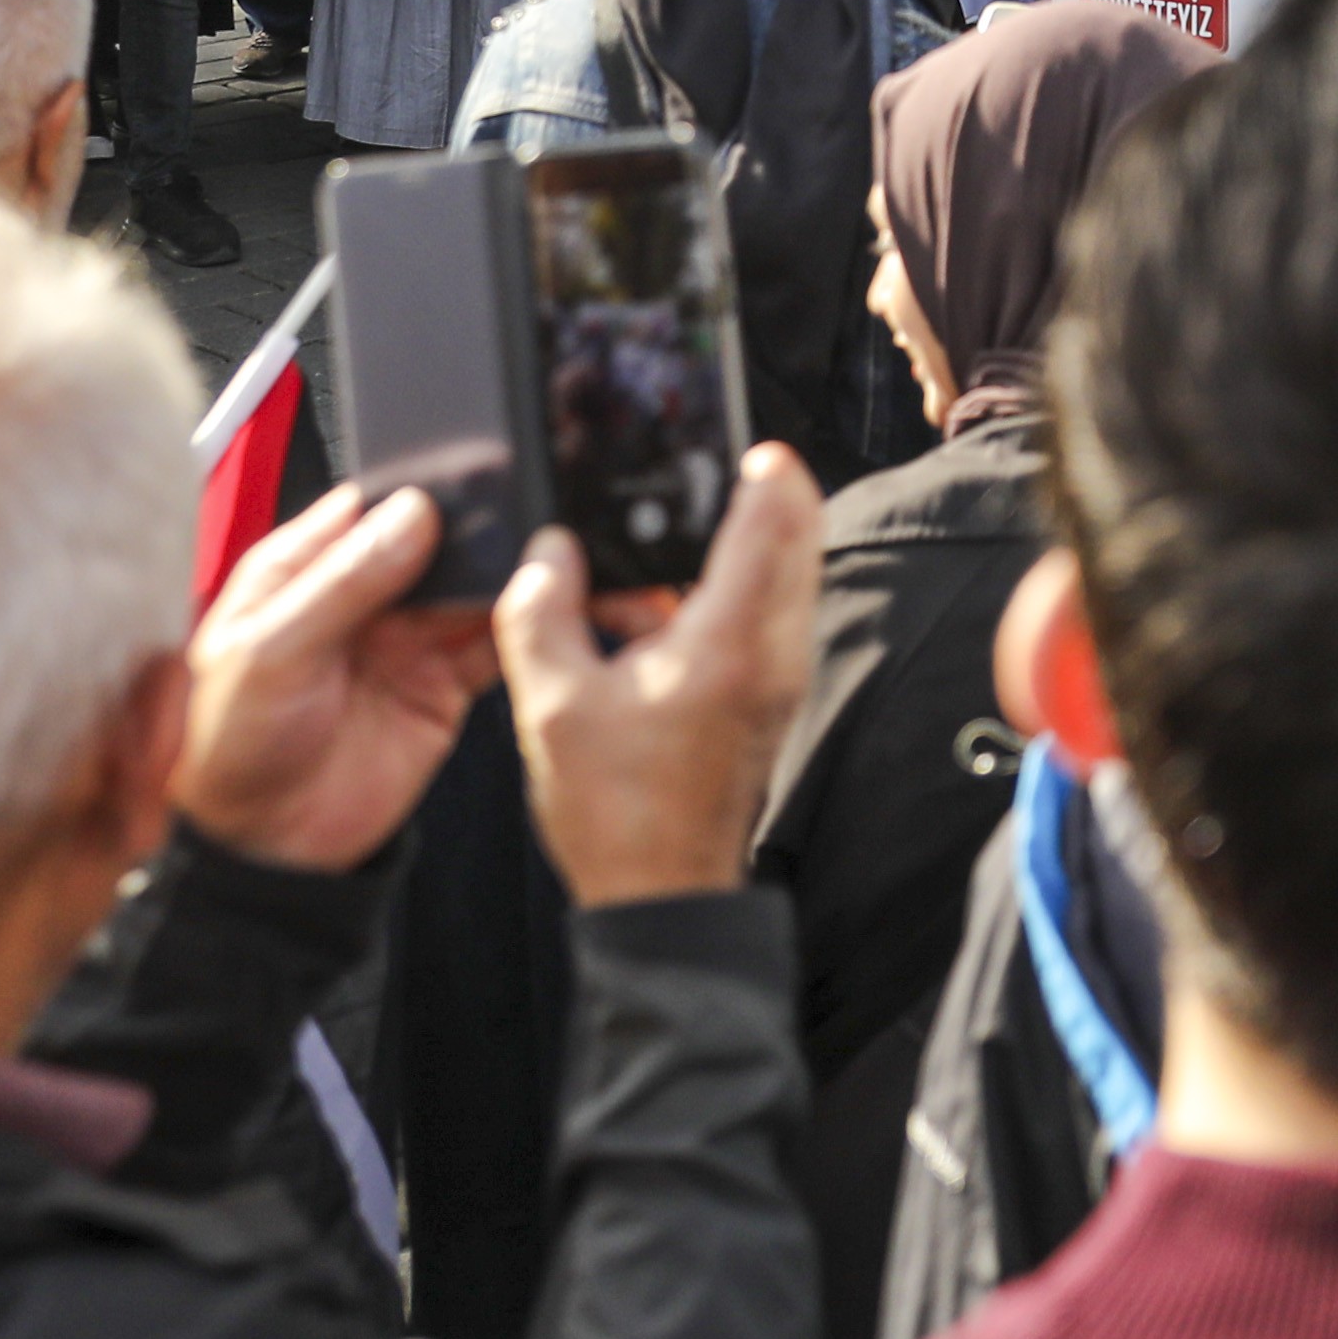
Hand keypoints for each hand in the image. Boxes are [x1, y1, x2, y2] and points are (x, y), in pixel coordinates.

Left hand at [177, 484, 508, 874]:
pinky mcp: (442, 684)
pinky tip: (540, 612)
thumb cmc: (234, 744)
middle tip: (511, 519)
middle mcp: (358, 595)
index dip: (413, 490)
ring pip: (465, 586)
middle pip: (428, 540)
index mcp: (300, 569)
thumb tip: (411, 514)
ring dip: (498, 574)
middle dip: (469, 530)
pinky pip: (489, 643)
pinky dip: (516, 627)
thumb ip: (342, 583)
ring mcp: (404, 639)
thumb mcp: (271, 652)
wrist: (266, 847)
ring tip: (537, 562)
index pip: (368, 507)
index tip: (461, 475)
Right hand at [501, 444, 820, 905]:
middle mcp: (772, 651)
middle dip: (756, 495)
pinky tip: (661, 607)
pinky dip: (730, 590)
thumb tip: (549, 553)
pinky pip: (766, 614)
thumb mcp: (552, 704)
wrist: (661, 896)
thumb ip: (541, 611)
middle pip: (796, 535)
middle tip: (698, 476)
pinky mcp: (768, 695)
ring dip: (739, 546)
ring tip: (659, 554)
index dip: (763, 469)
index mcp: (730, 640)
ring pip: (785, 574)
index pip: (777, 519)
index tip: (737, 442)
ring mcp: (778, 675)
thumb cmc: (618, 815)